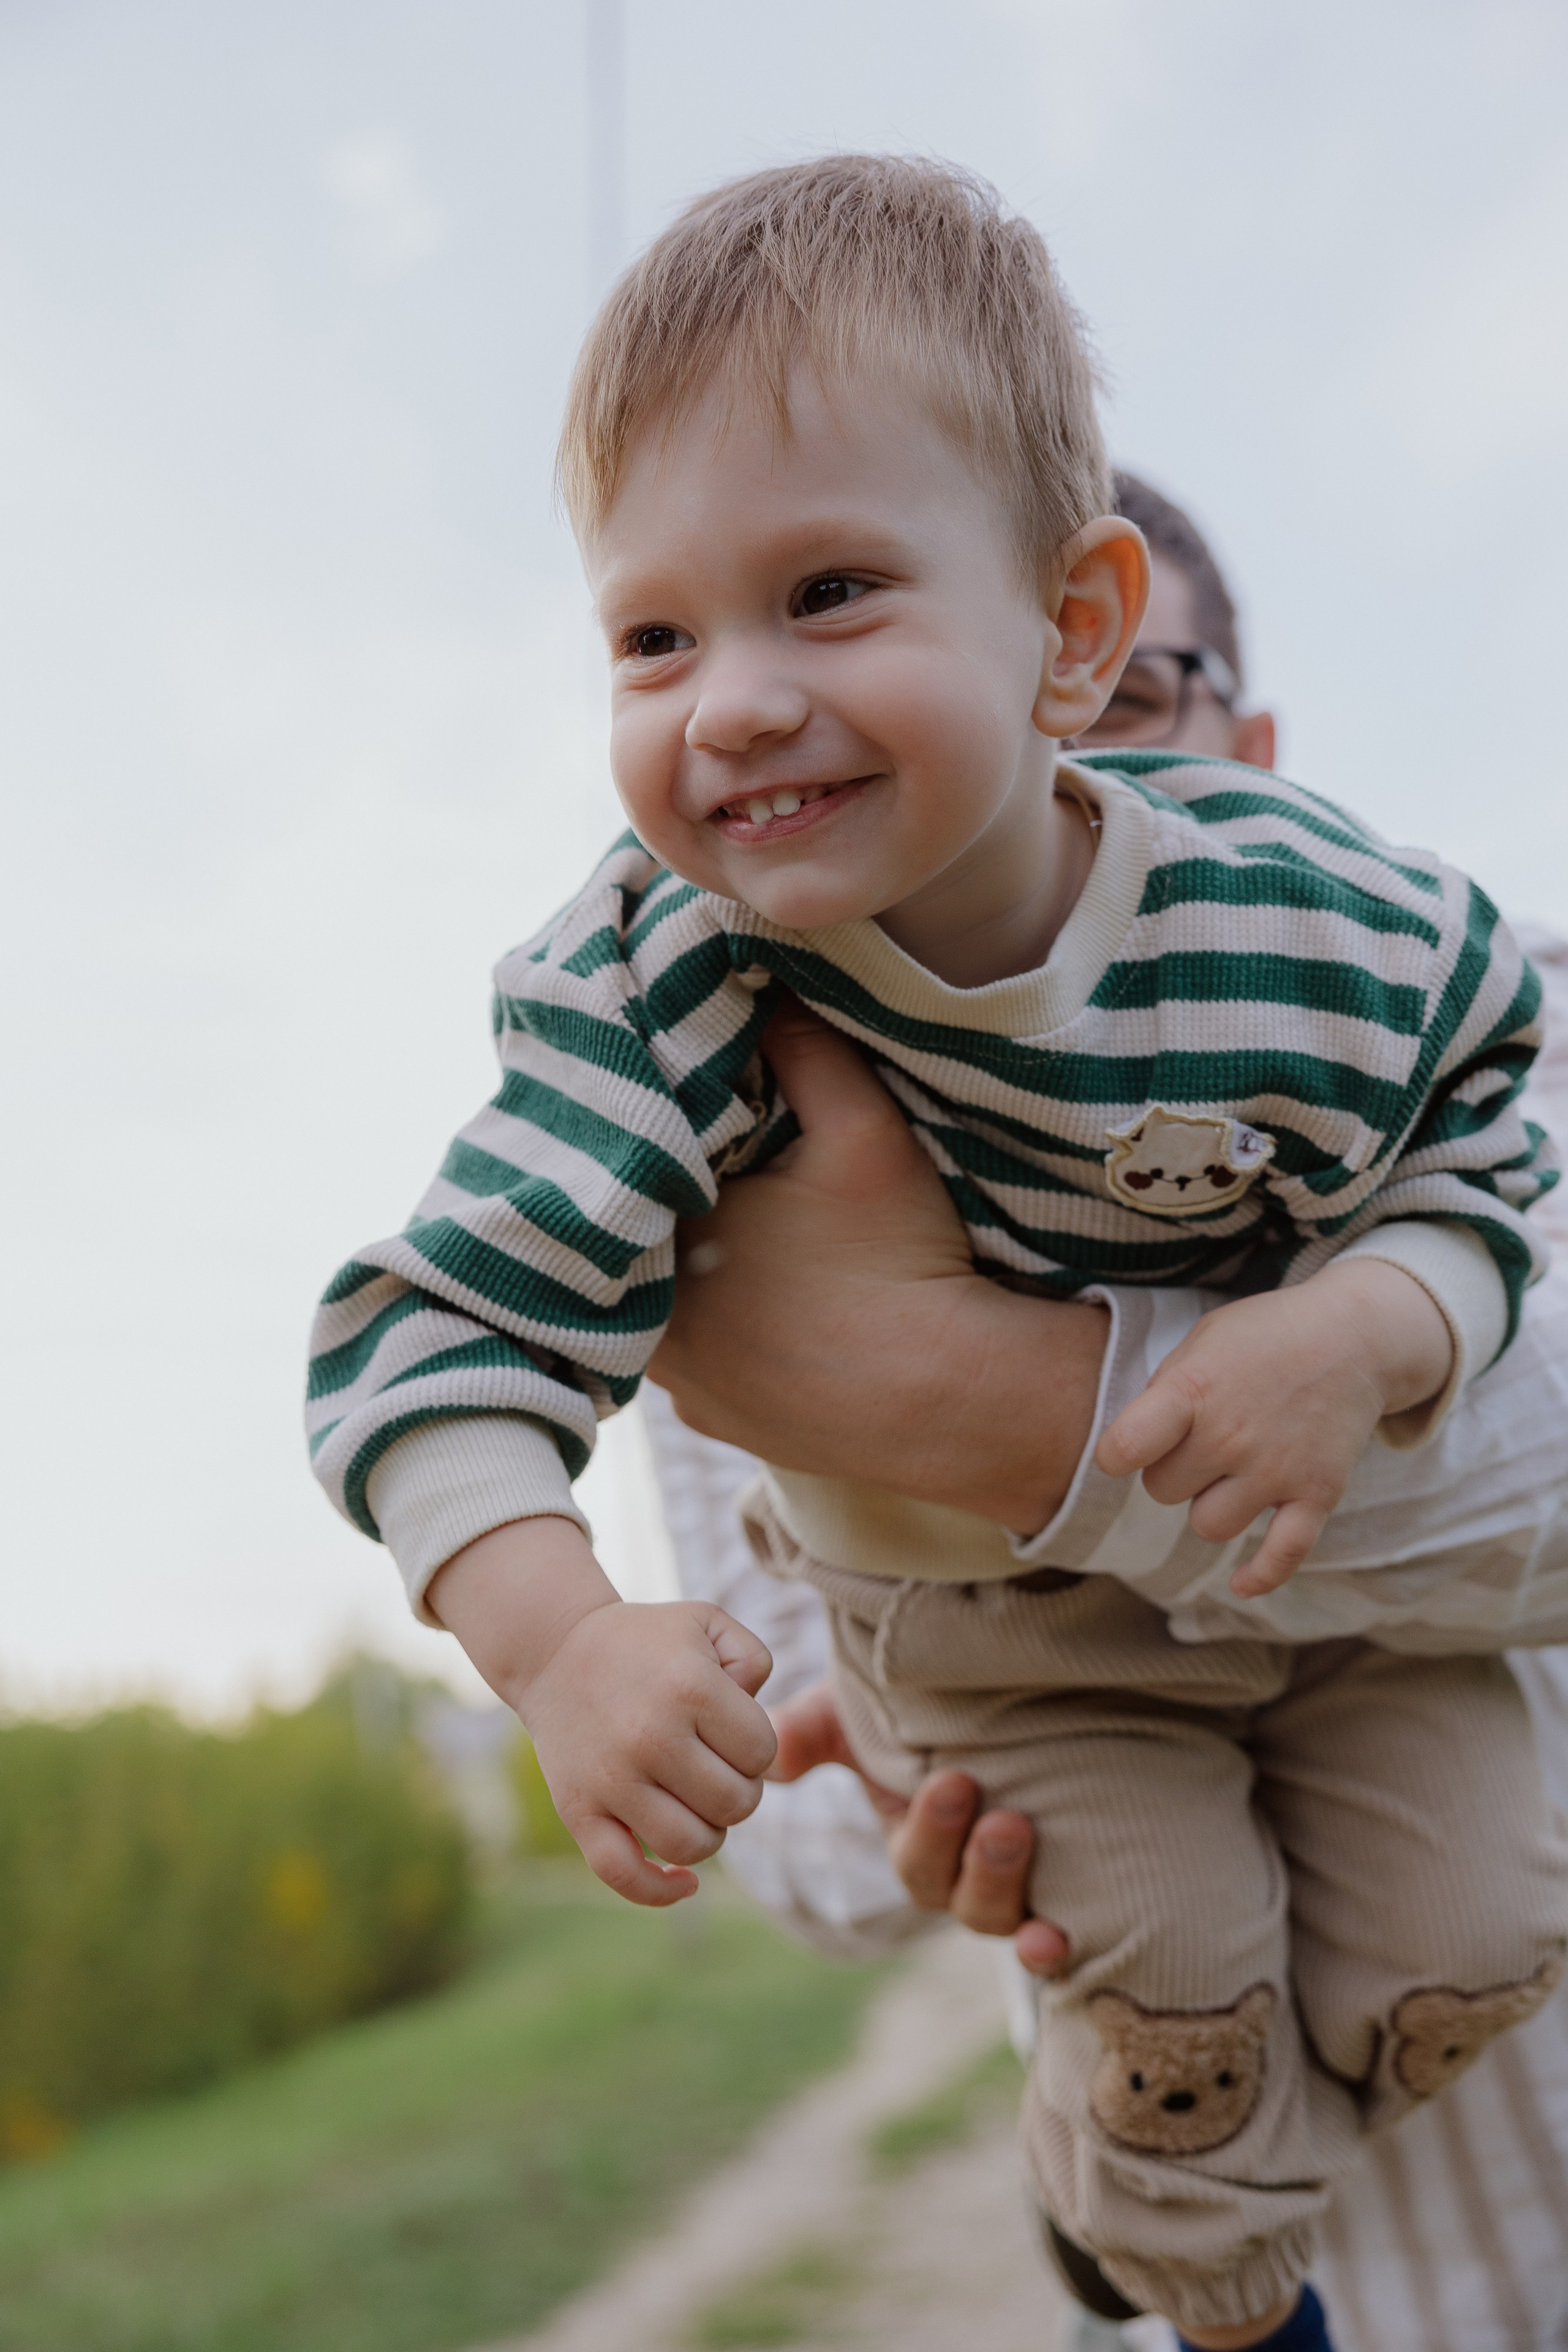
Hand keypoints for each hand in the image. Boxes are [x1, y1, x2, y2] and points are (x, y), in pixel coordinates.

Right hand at [427, 1517, 776, 1904]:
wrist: (555, 1650)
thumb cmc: (645, 1640)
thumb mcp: (707, 1623)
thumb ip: (754, 1661)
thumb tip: (756, 1724)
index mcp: (689, 1688)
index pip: (762, 1754)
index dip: (756, 1748)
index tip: (731, 1731)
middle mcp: (650, 1737)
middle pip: (735, 1805)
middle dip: (738, 1790)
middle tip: (715, 1766)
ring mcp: (611, 1780)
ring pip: (693, 1846)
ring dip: (709, 1832)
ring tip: (696, 1802)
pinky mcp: (578, 1812)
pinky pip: (625, 1875)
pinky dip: (661, 1891)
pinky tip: (685, 1883)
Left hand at [650, 1001, 1108, 1531]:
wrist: (952, 1399)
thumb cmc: (901, 1261)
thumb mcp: (865, 1131)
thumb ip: (807, 1048)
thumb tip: (767, 987)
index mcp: (665, 1239)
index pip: (634, 1168)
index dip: (664, 1133)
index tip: (695, 1109)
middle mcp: (652, 1324)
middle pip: (644, 1237)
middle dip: (674, 1201)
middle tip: (721, 1168)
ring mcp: (681, 1385)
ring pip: (663, 1302)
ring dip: (691, 1269)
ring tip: (740, 1233)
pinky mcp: (717, 1423)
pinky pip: (699, 1360)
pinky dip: (720, 1330)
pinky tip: (762, 1305)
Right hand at [768, 1678, 1069, 1977]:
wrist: (997, 1700)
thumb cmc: (910, 1709)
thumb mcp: (854, 1713)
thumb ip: (807, 1732)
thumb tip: (770, 1758)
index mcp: (915, 1842)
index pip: (917, 1860)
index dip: (932, 1831)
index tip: (953, 1780)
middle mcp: (961, 1877)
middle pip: (957, 1897)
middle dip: (976, 1862)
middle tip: (997, 1814)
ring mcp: (1013, 1888)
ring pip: (1001, 1917)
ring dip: (1008, 1885)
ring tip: (1022, 1833)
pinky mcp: (1067, 1887)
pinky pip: (1052, 1938)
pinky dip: (1050, 1946)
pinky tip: (1057, 1939)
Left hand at [1095, 1258, 1451, 1596]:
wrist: (1353, 1335)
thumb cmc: (1263, 1338)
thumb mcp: (1202, 1342)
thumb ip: (1164, 1393)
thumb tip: (1132, 1447)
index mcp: (1193, 1390)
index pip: (1126, 1446)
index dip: (1114, 1456)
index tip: (1123, 1452)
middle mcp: (1232, 1435)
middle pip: (1164, 1490)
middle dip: (1172, 1470)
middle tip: (1199, 1441)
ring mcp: (1277, 1469)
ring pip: (1209, 1527)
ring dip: (1210, 1505)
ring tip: (1229, 1471)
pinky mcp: (1317, 1494)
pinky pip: (1283, 1555)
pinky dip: (1261, 1575)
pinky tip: (1241, 1584)